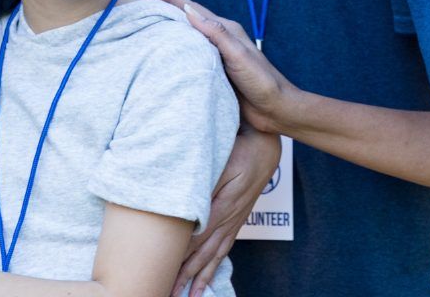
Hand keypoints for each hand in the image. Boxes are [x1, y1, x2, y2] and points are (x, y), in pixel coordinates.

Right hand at [150, 0, 295, 135]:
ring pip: (186, 36)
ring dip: (167, 25)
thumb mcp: (239, 54)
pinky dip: (174, 47)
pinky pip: (189, 54)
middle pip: (186, 18)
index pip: (191, 9)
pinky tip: (164, 51)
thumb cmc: (262, 81)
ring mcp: (216, 55)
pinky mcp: (213, 72)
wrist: (276, 110)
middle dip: (163, 7)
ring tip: (146, 20)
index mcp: (225, 29)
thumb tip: (188, 11)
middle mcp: (219, 39)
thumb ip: (216, 33)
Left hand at [171, 123, 279, 296]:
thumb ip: (206, 183)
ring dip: (200, 277)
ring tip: (190, 296)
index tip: (164, 271)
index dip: (180, 257)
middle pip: (205, 254)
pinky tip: (208, 277)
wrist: (265, 147)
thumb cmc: (242, 149)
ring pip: (215, 256)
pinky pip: (225, 249)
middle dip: (186, 276)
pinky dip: (215, 266)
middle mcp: (229, 220)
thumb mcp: (223, 162)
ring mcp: (234, 222)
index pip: (197, 239)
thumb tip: (188, 201)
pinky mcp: (237, 219)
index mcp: (223, 207)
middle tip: (170, 293)